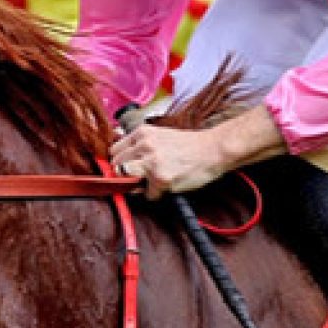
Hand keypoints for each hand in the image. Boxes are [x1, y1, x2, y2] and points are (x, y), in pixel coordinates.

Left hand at [111, 104, 289, 198]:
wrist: (213, 150)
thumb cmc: (189, 145)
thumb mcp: (160, 136)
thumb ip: (139, 143)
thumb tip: (117, 151)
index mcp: (142, 132)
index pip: (114, 150)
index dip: (118, 162)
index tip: (126, 169)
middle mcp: (144, 145)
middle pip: (116, 166)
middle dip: (125, 175)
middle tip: (142, 178)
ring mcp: (152, 161)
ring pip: (125, 180)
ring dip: (136, 185)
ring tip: (151, 182)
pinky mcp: (161, 178)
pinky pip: (148, 194)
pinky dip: (156, 195)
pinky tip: (168, 185)